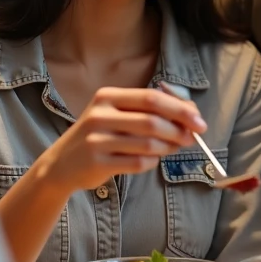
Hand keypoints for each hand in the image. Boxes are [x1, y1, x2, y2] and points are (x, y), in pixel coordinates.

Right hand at [43, 87, 206, 194]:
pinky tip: (150, 160)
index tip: (200, 121)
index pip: (152, 98)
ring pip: (148, 144)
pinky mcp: (97, 162)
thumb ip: (148, 112)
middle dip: (179, 130)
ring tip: (171, 149)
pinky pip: (138, 163)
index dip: (180, 109)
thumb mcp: (116, 115)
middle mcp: (100, 115)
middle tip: (192, 139)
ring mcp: (96, 139)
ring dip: (167, 148)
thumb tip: (191, 116)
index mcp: (108, 97)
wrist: (61, 164)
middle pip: (152, 121)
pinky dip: (152, 163)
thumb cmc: (99, 136)